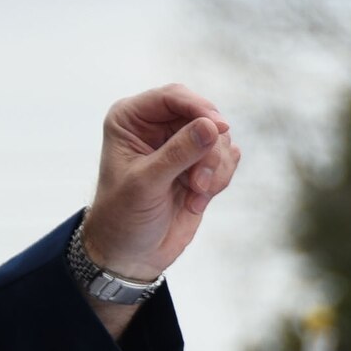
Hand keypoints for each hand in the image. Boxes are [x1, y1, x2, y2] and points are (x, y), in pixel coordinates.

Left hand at [80, 84, 240, 280]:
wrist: (132, 254)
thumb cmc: (123, 216)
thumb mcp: (146, 184)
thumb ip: (179, 153)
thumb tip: (212, 126)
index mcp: (131, 118)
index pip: (173, 97)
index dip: (199, 108)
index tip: (219, 127)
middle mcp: (156, 126)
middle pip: (203, 115)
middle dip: (209, 148)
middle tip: (199, 182)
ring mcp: (180, 144)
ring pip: (219, 137)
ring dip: (215, 167)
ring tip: (196, 193)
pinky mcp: (199, 164)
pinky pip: (227, 157)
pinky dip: (220, 177)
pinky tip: (199, 198)